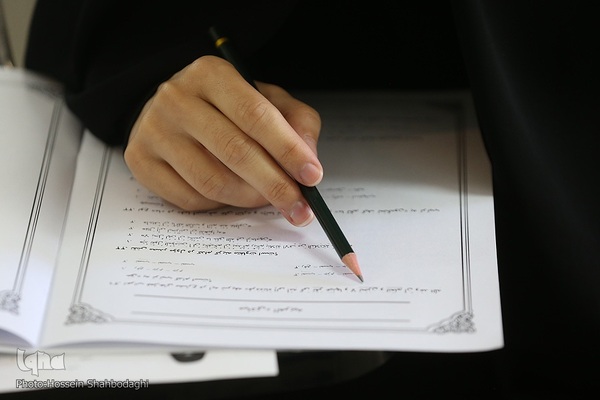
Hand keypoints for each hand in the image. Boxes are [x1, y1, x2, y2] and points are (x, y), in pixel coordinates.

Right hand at [124, 55, 321, 225]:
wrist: (171, 109)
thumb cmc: (226, 107)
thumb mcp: (267, 100)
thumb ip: (296, 122)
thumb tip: (308, 159)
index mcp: (210, 74)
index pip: (255, 115)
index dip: (287, 149)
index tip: (312, 176)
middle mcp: (176, 99)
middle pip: (234, 152)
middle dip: (275, 185)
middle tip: (300, 208)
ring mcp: (153, 131)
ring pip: (212, 182)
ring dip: (249, 199)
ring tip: (267, 199)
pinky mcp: (139, 161)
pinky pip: (189, 199)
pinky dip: (219, 205)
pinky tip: (231, 194)